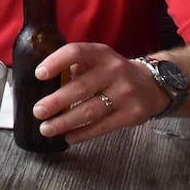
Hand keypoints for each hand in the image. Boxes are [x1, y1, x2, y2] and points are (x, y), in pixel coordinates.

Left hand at [31, 42, 167, 143]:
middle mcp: (114, 70)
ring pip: (90, 111)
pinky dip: (83, 133)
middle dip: (56, 102)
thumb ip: (73, 67)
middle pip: (81, 88)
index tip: (39, 75)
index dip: (56, 62)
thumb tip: (40, 85)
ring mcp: (125, 93)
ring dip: (65, 122)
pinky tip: (68, 136)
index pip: (76, 52)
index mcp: (101, 54)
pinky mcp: (132, 114)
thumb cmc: (112, 73)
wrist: (152, 84)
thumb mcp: (96, 60)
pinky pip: (103, 126)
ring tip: (46, 128)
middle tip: (38, 111)